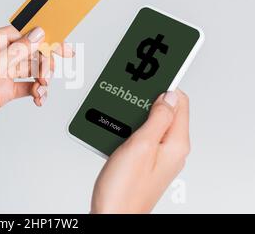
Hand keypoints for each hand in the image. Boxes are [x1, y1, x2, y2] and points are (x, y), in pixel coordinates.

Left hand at [0, 25, 73, 148]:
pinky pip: (27, 87)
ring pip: (32, 71)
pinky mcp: (3, 90)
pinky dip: (36, 92)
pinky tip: (38, 99)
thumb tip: (38, 34)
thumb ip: (16, 53)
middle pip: (33, 53)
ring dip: (41, 80)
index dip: (46, 40)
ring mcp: (2, 73)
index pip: (26, 34)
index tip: (63, 48)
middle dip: (45, 64)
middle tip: (49, 76)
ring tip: (41, 91)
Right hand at [91, 90, 189, 212]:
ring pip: (150, 123)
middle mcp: (171, 150)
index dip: (164, 86)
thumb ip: (158, 119)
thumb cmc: (124, 189)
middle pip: (164, 111)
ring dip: (135, 115)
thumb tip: (169, 95)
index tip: (148, 77)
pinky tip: (116, 129)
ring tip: (119, 112)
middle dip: (146, 101)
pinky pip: (141, 137)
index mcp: (176, 144)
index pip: (180, 102)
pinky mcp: (145, 161)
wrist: (111, 214)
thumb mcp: (141, 146)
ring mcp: (158, 156)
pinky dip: (129, 129)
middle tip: (129, 95)